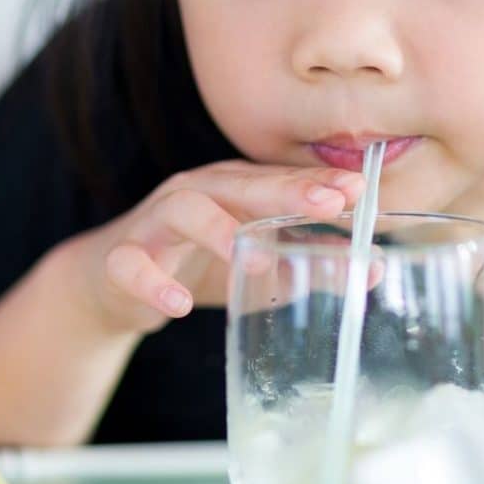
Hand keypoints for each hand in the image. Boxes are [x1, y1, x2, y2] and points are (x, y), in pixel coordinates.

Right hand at [73, 160, 365, 333]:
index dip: (315, 181)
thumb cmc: (195, 263)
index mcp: (230, 189)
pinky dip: (154, 283)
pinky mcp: (121, 258)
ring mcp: (155, 222)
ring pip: (183, 210)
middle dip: (283, 192)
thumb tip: (371, 269)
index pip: (277, 179)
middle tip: (327, 204)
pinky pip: (132, 264)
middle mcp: (194, 193)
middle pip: (238, 183)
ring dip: (218, 231)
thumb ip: (309, 264)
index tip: (357, 190)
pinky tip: (178, 304)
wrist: (112, 281)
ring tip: (253, 261)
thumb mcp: (256, 265)